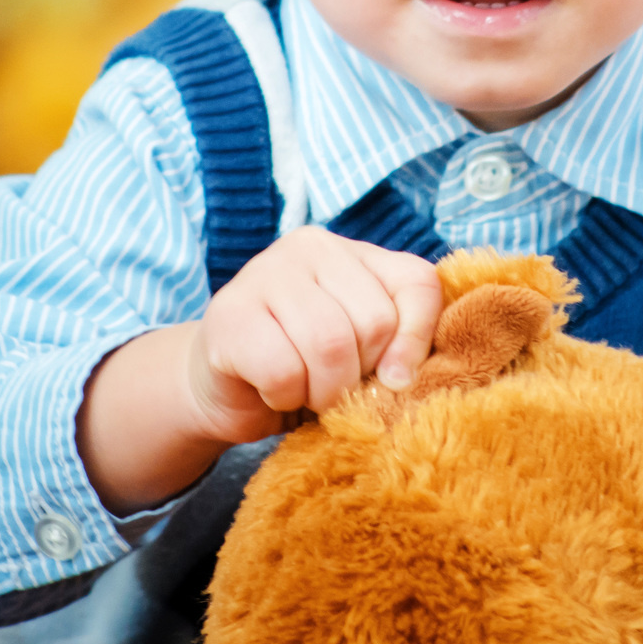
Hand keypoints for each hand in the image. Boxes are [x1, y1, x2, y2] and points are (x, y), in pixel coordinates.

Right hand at [184, 226, 442, 444]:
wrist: (224, 389)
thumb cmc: (305, 369)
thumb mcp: (364, 354)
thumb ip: (396, 348)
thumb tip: (402, 379)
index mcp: (353, 250)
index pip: (417, 284)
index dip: (415, 343)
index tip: (394, 380)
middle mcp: (309, 246)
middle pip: (375, 322)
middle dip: (359, 376)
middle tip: (332, 387)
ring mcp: (264, 272)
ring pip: (330, 346)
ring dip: (322, 393)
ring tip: (304, 391)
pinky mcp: (229, 313)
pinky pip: (283, 371)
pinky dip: (284, 397)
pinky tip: (270, 389)